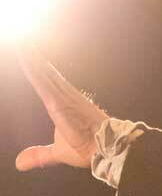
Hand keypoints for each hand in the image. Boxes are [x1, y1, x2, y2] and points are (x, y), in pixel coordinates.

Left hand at [15, 45, 108, 170]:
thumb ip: (40, 154)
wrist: (107, 150)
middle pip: (42, 70)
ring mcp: (61, 96)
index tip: (26, 48)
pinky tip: (25, 54)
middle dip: (30, 53)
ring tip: (19, 37)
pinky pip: (42, 81)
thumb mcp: (58, 152)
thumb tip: (20, 162)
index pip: (44, 79)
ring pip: (40, 71)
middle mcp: (62, 94)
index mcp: (61, 102)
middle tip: (19, 34)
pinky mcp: (58, 102)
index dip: (36, 65)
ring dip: (29, 54)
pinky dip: (33, 66)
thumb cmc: (88, 148)